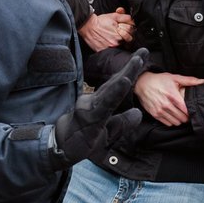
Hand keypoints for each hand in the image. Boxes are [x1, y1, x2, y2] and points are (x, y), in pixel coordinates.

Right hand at [53, 48, 147, 164]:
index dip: (131, 71)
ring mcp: (90, 109)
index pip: (119, 85)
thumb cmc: (82, 140)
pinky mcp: (87, 118)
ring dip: (124, 75)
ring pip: (111, 90)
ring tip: (136, 62)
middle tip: (144, 51)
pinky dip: (114, 93)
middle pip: (116, 82)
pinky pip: (103, 105)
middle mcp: (96, 102)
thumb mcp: (108, 134)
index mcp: (102, 104)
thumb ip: (123, 123)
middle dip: (131, 67)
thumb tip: (138, 113)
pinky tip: (124, 82)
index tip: (143, 56)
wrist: (59, 151)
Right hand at [79, 8, 134, 50]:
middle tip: (120, 32)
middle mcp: (117, 41)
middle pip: (129, 39)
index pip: (131, 31)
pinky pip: (114, 51)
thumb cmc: (100, 22)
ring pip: (122, 45)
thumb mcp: (113, 16)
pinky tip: (109, 41)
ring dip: (120, 41)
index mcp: (120, 32)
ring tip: (113, 36)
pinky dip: (113, 46)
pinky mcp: (105, 51)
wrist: (88, 27)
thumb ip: (124, 17)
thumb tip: (131, 19)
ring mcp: (111, 47)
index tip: (124, 27)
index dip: (128, 27)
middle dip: (126, 35)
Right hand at [133, 71, 203, 125]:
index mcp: (172, 95)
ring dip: (180, 120)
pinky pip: (167, 123)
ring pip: (175, 122)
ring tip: (181, 115)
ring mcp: (160, 110)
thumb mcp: (174, 78)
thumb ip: (189, 80)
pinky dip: (172, 121)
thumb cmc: (159, 80)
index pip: (185, 109)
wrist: (142, 84)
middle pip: (182, 117)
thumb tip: (202, 81)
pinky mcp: (155, 114)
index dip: (191, 112)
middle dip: (186, 117)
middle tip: (187, 113)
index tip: (193, 110)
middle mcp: (166, 104)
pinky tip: (173, 116)